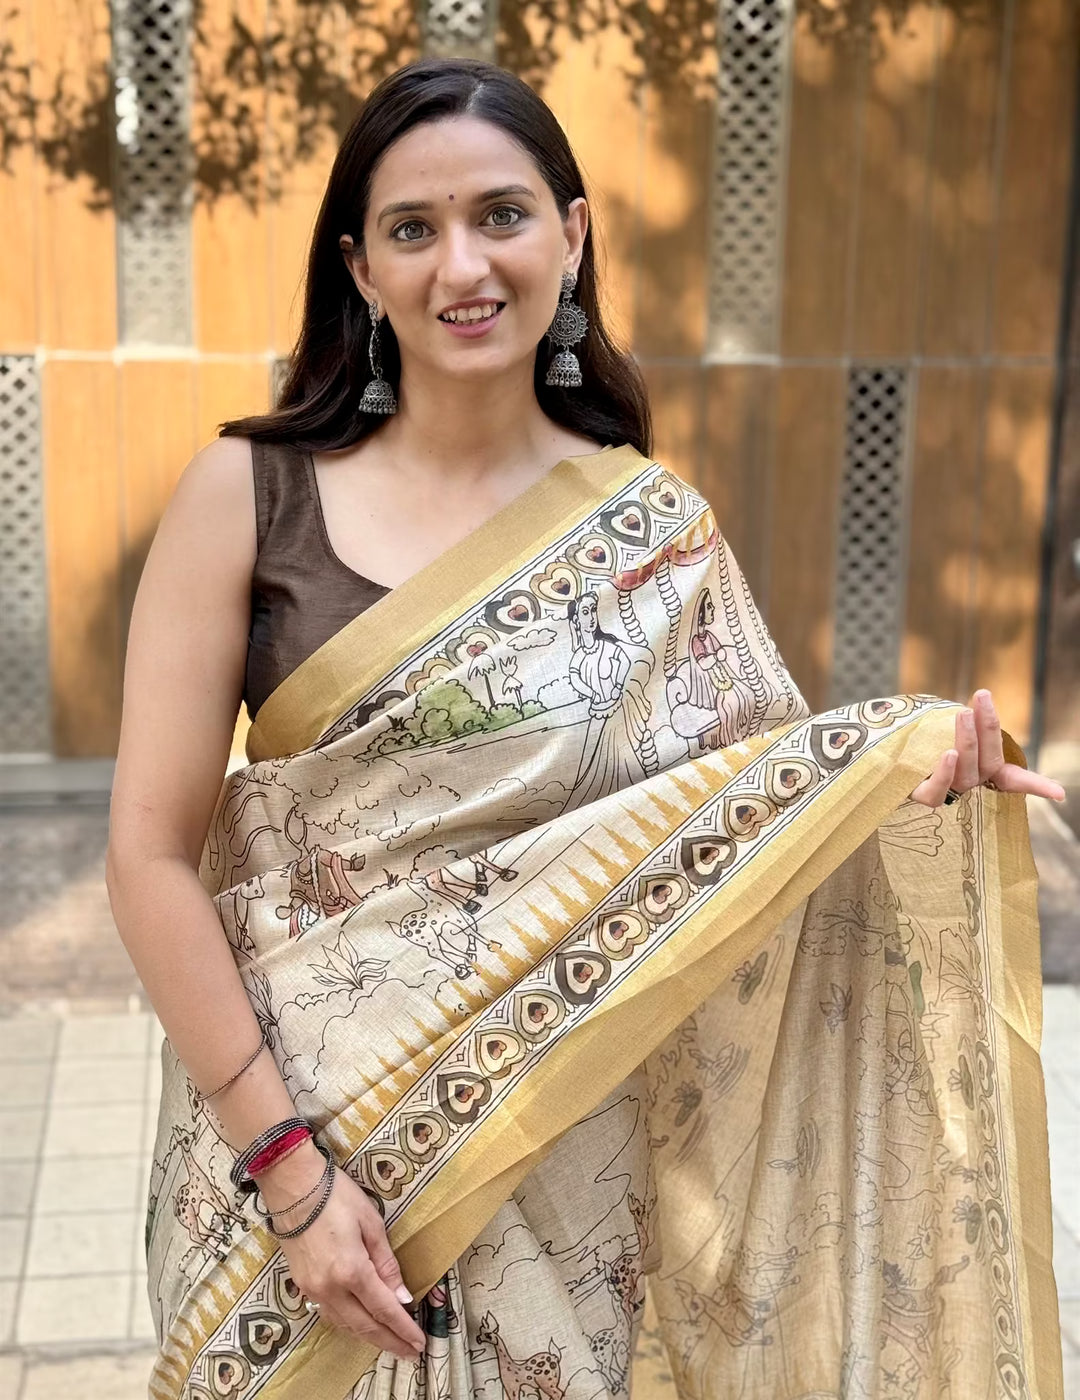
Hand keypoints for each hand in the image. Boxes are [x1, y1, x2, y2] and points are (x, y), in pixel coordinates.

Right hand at [257, 1141, 423, 1360]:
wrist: (292, 1186)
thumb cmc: (336, 1196)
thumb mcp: (371, 1223)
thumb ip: (386, 1264)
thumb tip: (402, 1296)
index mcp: (351, 1270)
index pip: (384, 1309)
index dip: (403, 1329)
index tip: (419, 1343)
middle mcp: (330, 1288)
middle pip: (364, 1325)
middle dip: (389, 1341)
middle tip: (410, 1353)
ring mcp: (312, 1289)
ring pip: (345, 1324)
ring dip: (369, 1335)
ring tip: (390, 1341)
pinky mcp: (301, 1284)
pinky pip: (329, 1313)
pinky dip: (348, 1323)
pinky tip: (359, 1323)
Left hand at [909, 688, 1066, 807]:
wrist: (885, 750)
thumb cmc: (926, 735)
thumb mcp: (951, 726)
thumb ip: (969, 723)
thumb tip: (979, 700)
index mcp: (985, 769)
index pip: (1015, 779)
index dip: (1038, 786)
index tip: (1060, 795)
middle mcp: (971, 782)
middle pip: (989, 761)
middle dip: (988, 728)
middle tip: (982, 696)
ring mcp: (949, 791)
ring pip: (966, 772)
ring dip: (967, 741)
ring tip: (963, 714)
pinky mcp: (923, 796)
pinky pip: (937, 793)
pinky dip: (944, 772)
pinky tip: (947, 754)